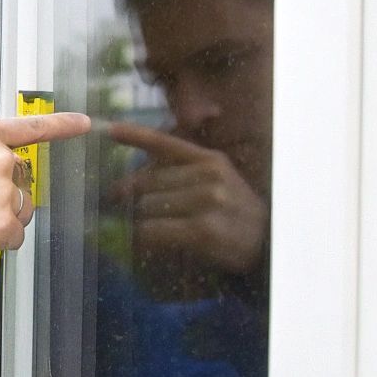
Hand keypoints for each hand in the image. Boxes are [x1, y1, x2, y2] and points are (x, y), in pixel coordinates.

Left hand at [107, 122, 266, 275]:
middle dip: (134, 199)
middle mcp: (209, 175)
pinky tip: (149, 242)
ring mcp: (207, 201)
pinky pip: (151, 230)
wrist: (267, 246)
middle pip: (146, 183)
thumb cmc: (234, 215)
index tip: (109, 130)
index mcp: (211, 160)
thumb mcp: (219, 182)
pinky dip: (144, 237)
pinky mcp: (202, 229)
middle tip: (131, 210)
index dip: (135, 136)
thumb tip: (133, 179)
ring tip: (159, 230)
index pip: (166, 144)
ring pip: (146, 207)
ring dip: (143, 221)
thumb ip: (183, 172)